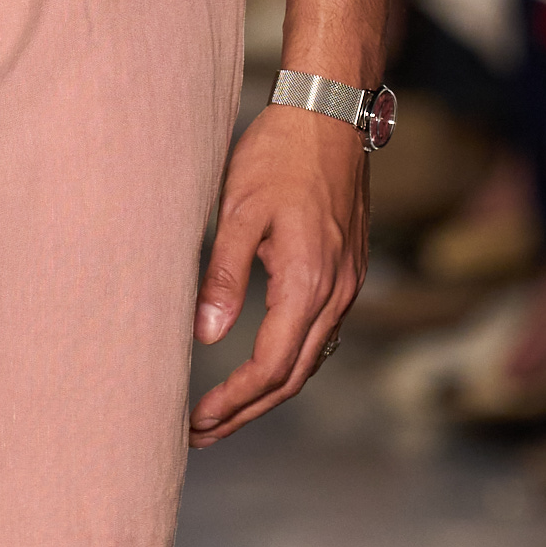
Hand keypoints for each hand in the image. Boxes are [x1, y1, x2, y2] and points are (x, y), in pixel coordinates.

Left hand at [189, 104, 370, 441]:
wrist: (330, 111)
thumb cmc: (279, 154)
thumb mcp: (240, 211)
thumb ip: (224, 275)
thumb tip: (206, 335)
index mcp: (309, 281)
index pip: (272, 364)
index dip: (234, 400)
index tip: (198, 420)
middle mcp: (337, 291)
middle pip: (294, 375)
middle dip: (247, 411)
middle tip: (202, 434)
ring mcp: (347, 284)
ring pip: (310, 360)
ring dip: (268, 392)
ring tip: (224, 415)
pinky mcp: (347, 272)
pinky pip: (319, 335)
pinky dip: (288, 363)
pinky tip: (261, 370)